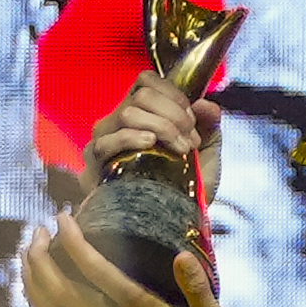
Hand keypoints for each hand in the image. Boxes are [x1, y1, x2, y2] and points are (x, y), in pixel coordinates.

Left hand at [22, 211, 240, 306]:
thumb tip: (182, 256)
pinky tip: (34, 290)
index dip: (73, 241)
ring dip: (32, 281)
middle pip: (60, 290)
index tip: (62, 217)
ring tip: (27, 253)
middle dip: (40, 257)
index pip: (94, 270)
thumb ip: (198, 287)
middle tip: (37, 230)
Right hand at [82, 72, 221, 197]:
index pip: (145, 81)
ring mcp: (104, 142)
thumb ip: (210, 126)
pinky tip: (150, 144)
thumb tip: (206, 103)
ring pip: (128, 114)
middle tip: (191, 141)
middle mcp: (118, 122)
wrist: (173, 225)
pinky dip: (131, 137)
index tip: (193, 121)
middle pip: (141, 96)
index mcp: (140, 113)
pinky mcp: (94, 165)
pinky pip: (107, 141)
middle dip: (173, 114)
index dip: (173, 94)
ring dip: (161, 127)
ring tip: (180, 149)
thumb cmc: (186, 188)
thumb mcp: (207, 155)